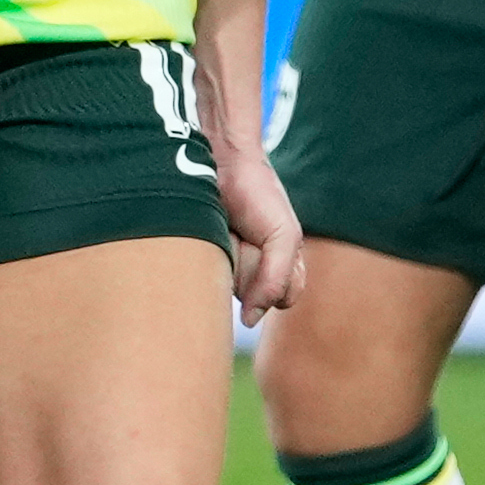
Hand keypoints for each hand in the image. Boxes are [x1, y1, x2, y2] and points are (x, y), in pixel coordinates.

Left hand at [212, 136, 306, 326]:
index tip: (271, 244)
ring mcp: (226, 268)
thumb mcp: (284, 236)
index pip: (284, 297)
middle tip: (247, 236)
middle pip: (256, 297)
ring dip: (232, 262)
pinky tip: (214, 236)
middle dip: (253, 269)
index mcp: (281, 267)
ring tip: (230, 231)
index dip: (279, 279)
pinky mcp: (200, 261)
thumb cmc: (260, 195)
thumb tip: (249, 321)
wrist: (225, 163)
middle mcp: (252, 273)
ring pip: (230, 290)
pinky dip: (210, 258)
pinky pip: (203, 279)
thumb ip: (277, 280)